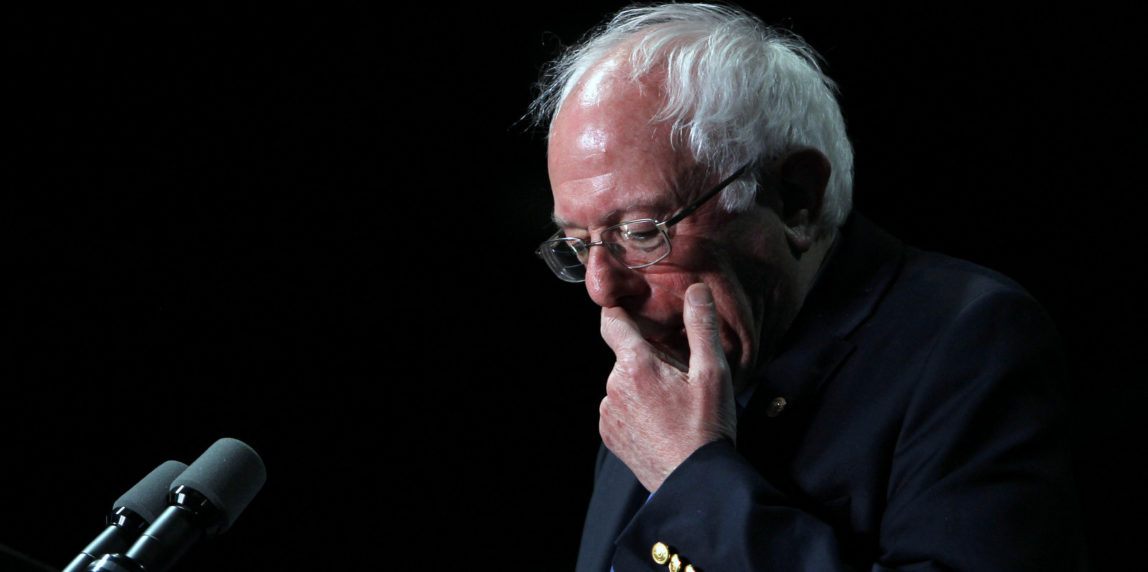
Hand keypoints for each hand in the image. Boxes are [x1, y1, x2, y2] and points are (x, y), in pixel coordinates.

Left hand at [598, 283, 736, 491]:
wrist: (694, 482)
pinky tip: (661, 423)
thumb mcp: (713, 373)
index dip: (619, 310)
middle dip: (647, 358)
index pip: (612, 322)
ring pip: (623, 384)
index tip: (628, 305)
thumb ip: (702, 326)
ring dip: (642, 386)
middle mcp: (613, 386)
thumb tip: (696, 290)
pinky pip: (619, 410)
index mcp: (636, 365)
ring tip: (673, 406)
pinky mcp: (609, 435)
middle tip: (679, 377)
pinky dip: (636, 410)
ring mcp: (608, 413)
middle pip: (625, 356)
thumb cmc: (706, 428)